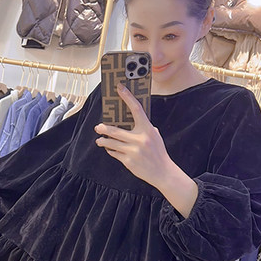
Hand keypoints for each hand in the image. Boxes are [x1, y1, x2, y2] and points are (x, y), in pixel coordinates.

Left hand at [94, 83, 197, 216]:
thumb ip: (143, 128)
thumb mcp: (154, 136)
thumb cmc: (157, 152)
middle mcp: (140, 139)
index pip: (136, 109)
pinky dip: (110, 151)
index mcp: (148, 129)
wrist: (162, 172)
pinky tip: (110, 150)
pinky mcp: (128, 161)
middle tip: (98, 127)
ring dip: (103, 141)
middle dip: (104, 129)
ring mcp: (133, 151)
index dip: (127, 97)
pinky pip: (114, 153)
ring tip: (100, 140)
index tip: (119, 88)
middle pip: (115, 130)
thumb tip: (128, 120)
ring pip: (111, 143)